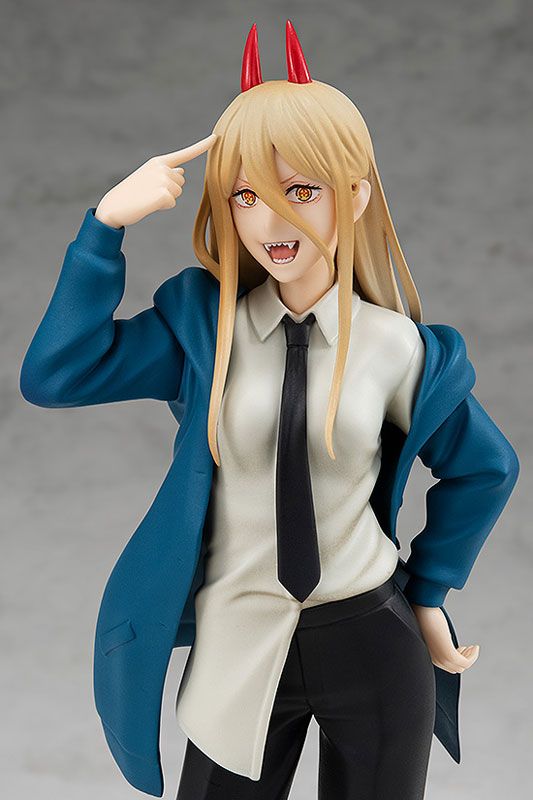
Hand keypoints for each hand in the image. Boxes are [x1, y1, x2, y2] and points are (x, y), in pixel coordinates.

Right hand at [95, 133, 217, 228]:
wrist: (114, 206)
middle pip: (181, 181)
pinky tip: (150, 203)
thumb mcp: (149, 177)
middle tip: (150, 192)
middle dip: (171, 189)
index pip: (185, 154)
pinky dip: (163, 206)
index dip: (202, 146)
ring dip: (166, 199)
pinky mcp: (163, 194)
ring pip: (178, 193)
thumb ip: (167, 173)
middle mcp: (162, 168)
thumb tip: (182, 170)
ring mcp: (163, 180)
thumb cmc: (131, 193)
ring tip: (148, 197)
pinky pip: (172, 203)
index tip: (216, 138)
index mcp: (158, 162)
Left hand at [411, 604, 479, 672]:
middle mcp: (435, 660)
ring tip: (473, 647)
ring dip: (470, 657)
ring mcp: (442, 658)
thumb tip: (446, 637)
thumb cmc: (427, 617)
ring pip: (462, 666)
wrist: (423, 610)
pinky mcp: (449, 654)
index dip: (457, 658)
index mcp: (430, 655)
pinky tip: (475, 647)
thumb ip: (439, 638)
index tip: (462, 648)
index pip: (447, 666)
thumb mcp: (433, 631)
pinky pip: (466, 662)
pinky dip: (473, 656)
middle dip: (465, 658)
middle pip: (456, 668)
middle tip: (469, 647)